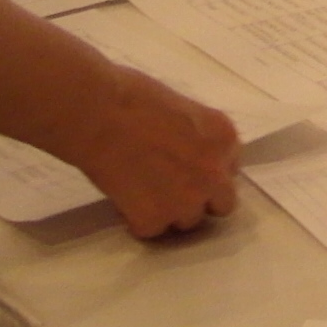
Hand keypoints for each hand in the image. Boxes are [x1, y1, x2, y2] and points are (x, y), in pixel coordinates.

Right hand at [67, 58, 242, 236]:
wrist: (97, 112)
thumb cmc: (132, 97)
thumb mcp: (182, 109)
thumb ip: (196, 137)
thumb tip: (188, 153)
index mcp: (223, 139)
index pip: (229, 169)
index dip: (205, 169)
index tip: (187, 167)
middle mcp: (214, 174)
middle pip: (222, 204)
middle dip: (201, 198)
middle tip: (172, 188)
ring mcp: (186, 202)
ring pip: (187, 221)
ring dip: (169, 210)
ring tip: (140, 189)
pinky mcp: (154, 220)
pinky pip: (151, 229)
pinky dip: (136, 218)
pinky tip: (122, 196)